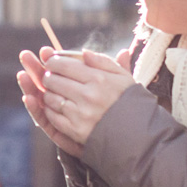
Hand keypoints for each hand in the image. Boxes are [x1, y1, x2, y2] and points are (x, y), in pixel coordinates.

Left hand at [17, 46, 136, 148]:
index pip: (64, 65)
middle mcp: (88, 95)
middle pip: (53, 80)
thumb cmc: (130, 102)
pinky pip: (53, 116)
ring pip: (50, 98)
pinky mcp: (76, 130)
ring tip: (54, 92)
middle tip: (50, 77)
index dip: (52, 62)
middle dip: (48, 77)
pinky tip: (56, 107)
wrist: (137, 134)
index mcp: (99, 79)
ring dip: (48, 93)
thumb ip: (104, 62)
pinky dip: (50, 110)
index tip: (51, 63)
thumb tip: (84, 52)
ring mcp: (81, 114)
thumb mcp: (123, 77)